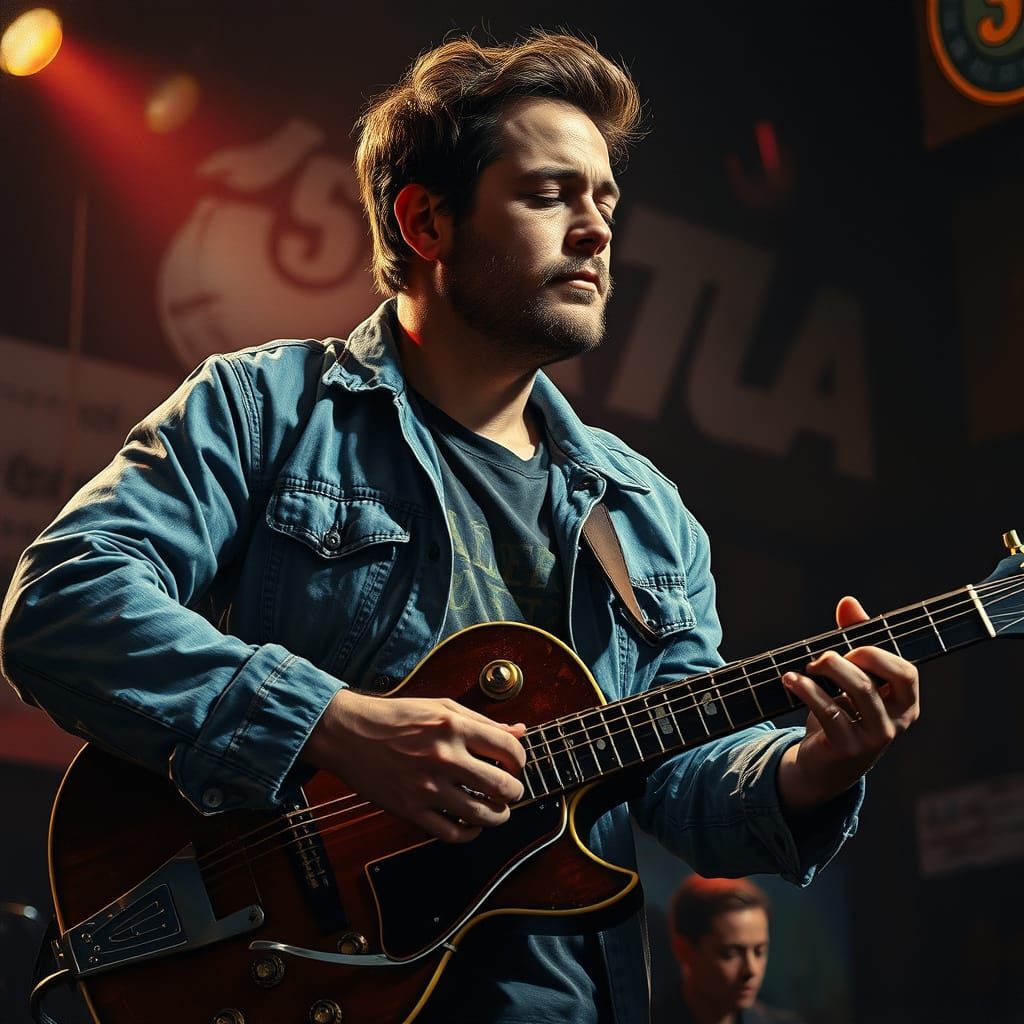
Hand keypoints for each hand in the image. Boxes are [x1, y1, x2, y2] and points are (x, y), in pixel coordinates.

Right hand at [303, 688, 526, 841]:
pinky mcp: (411, 809)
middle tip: (511, 791)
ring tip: (497, 810)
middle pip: (502, 787)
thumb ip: (483, 721)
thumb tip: (519, 731)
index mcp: (454, 727)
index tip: (515, 765)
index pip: (509, 750)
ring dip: (498, 816)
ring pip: (481, 815)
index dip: (520, 760)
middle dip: (515, 792)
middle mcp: (445, 757)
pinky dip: (469, 834)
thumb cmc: (396, 716)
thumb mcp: (442, 707)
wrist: (349, 733)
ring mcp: (428, 787)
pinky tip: (471, 825)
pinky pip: (451, 833)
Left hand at [776, 596, 919, 812]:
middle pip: (883, 678)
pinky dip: (807, 690)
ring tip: (805, 666)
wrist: (823, 764)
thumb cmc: (843, 712)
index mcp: (905, 703)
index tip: (849, 649)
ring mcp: (874, 739)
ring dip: (827, 670)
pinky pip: (830, 713)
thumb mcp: (852, 679)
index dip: (877, 654)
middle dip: (851, 658)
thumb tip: (849, 602)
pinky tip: (790, 680)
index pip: (906, 672)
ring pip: (860, 692)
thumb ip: (854, 641)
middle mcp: (896, 722)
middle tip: (823, 657)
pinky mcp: (847, 749)